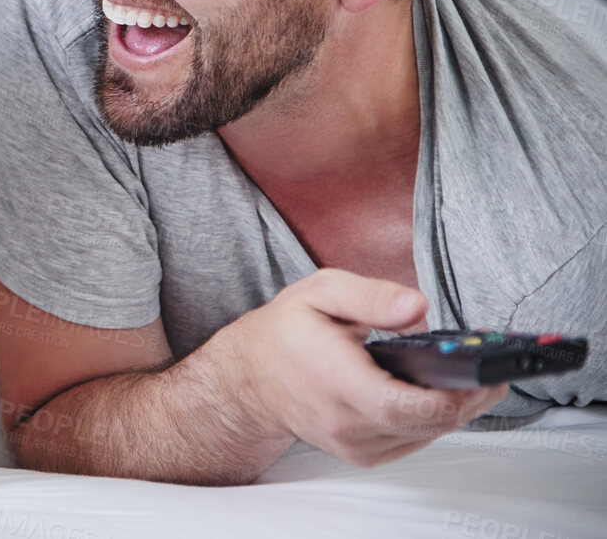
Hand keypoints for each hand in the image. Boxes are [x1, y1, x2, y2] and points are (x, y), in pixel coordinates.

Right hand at [224, 268, 507, 466]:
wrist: (252, 378)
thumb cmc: (287, 332)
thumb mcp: (320, 292)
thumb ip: (370, 295)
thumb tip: (418, 306)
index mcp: (333, 379)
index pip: (400, 404)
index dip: (450, 396)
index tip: (480, 375)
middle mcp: (344, 422)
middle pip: (426, 423)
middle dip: (469, 398)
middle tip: (494, 371)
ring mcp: (354, 444)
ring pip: (426, 435)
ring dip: (457, 410)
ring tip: (474, 379)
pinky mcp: (363, 454)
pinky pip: (415, 441)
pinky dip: (434, 420)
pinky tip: (439, 395)